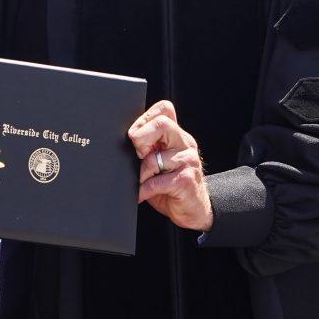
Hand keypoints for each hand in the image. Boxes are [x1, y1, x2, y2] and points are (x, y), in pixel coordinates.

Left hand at [128, 101, 212, 231]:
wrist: (193, 210)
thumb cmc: (170, 184)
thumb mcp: (160, 160)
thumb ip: (149, 146)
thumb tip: (125, 138)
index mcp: (177, 135)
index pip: (165, 108)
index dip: (144, 118)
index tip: (136, 137)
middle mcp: (185, 144)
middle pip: (162, 124)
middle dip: (141, 139)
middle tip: (138, 155)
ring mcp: (188, 161)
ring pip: (155, 158)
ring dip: (141, 173)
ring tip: (142, 181)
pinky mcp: (186, 180)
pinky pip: (156, 182)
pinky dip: (143, 190)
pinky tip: (141, 194)